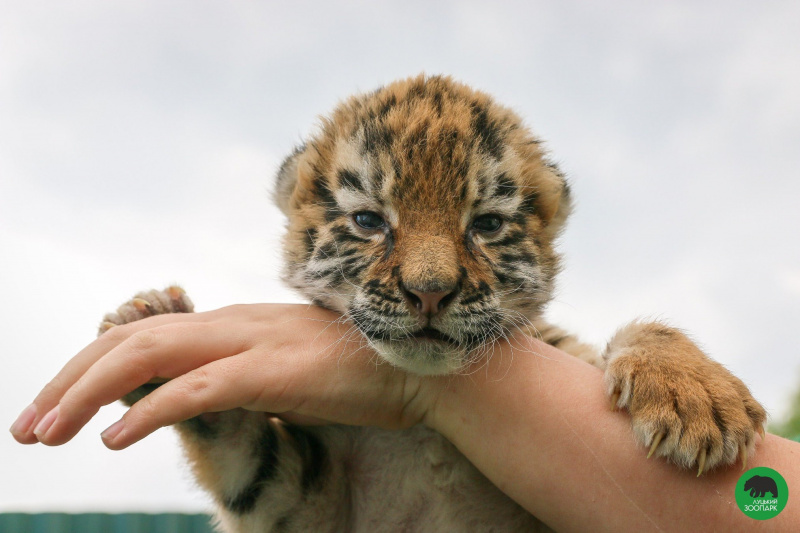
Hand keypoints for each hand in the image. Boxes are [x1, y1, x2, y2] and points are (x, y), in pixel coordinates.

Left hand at [10, 304, 431, 449]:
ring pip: (151, 355)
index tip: (59, 400)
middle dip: (71, 377)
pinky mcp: (275, 373)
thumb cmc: (365, 371)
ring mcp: (255, 343)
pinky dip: (149, 412)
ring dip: (89, 393)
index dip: (94, 361)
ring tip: (46, 431)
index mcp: (239, 321)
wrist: (426, 367)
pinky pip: (198, 389)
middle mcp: (237, 322)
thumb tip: (212, 391)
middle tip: (26, 425)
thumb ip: (250, 370)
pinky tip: (114, 439)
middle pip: (133, 337)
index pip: (149, 330)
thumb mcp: (295, 366)